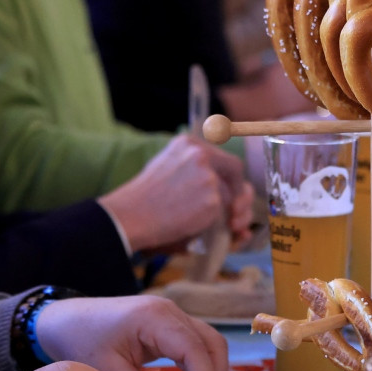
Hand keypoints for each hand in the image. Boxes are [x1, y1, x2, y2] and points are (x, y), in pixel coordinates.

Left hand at [36, 296, 228, 370]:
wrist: (64, 318)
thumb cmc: (80, 338)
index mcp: (155, 318)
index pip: (195, 351)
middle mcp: (170, 311)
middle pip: (211, 345)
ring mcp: (171, 315)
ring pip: (209, 343)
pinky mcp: (168, 323)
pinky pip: (195, 344)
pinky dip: (199, 368)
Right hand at [101, 135, 253, 251]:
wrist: (131, 215)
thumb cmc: (144, 198)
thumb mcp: (168, 167)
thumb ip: (195, 170)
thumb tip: (225, 189)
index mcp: (189, 144)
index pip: (224, 159)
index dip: (232, 179)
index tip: (233, 194)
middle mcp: (201, 155)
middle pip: (235, 173)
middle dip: (240, 196)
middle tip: (236, 217)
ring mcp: (208, 177)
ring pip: (228, 197)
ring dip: (223, 214)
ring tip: (201, 222)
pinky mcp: (212, 200)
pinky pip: (221, 215)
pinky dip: (213, 224)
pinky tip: (193, 226)